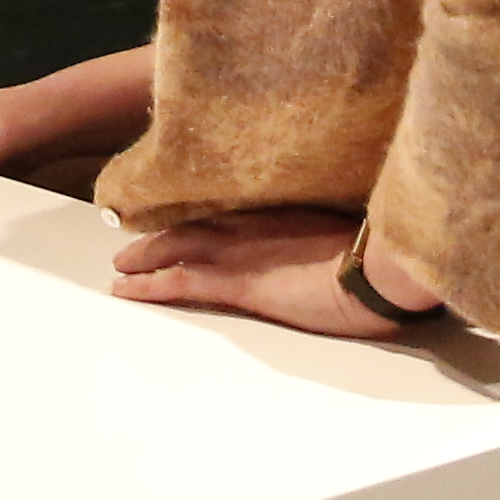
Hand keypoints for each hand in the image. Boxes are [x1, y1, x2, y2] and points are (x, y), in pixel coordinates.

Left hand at [105, 208, 436, 339]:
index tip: (175, 219)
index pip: (223, 209)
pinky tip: (125, 290)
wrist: (379, 271)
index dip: (195, 214)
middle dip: (158, 236)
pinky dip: (148, 284)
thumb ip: (323, 229)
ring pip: (176, 247)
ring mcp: (241, 252)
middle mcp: (252, 224)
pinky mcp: (238, 284)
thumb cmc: (378, 253)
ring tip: (120, 269)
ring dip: (144, 257)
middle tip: (130, 246)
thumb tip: (325, 239)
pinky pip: (180, 282)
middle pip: (191, 223)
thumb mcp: (346, 228)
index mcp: (279, 210)